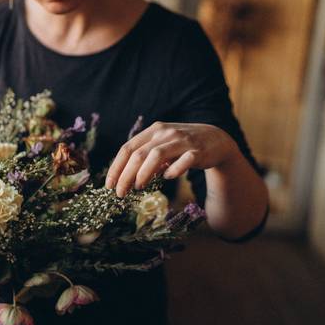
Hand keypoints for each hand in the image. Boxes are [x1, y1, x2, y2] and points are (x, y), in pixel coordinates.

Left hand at [105, 121, 238, 196]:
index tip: (109, 184)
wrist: (215, 140)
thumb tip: (125, 178)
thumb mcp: (161, 147)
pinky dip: (173, 171)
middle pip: (138, 154)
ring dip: (143, 174)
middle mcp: (166, 133)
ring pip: (156, 155)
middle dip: (126, 175)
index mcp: (153, 131)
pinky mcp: (198, 151)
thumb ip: (145, 157)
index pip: (127, 148)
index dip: (116, 167)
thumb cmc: (182, 147)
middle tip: (120, 193)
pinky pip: (183, 162)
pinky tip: (167, 177)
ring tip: (138, 187)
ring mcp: (182, 141)